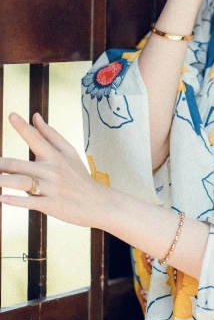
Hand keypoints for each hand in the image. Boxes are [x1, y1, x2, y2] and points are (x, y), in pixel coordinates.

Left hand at [0, 112, 108, 227]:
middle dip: (0, 164)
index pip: (36, 138)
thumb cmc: (79, 176)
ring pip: (22, 182)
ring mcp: (50, 188)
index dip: (22, 127)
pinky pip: (30, 202)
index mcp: (54, 155)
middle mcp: (51, 170)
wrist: (97, 202)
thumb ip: (50, 134)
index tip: (11, 115)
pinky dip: (15, 201)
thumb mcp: (69, 153)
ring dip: (3, 181)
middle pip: (18, 165)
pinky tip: (2, 198)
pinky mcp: (51, 205)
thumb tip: (35, 116)